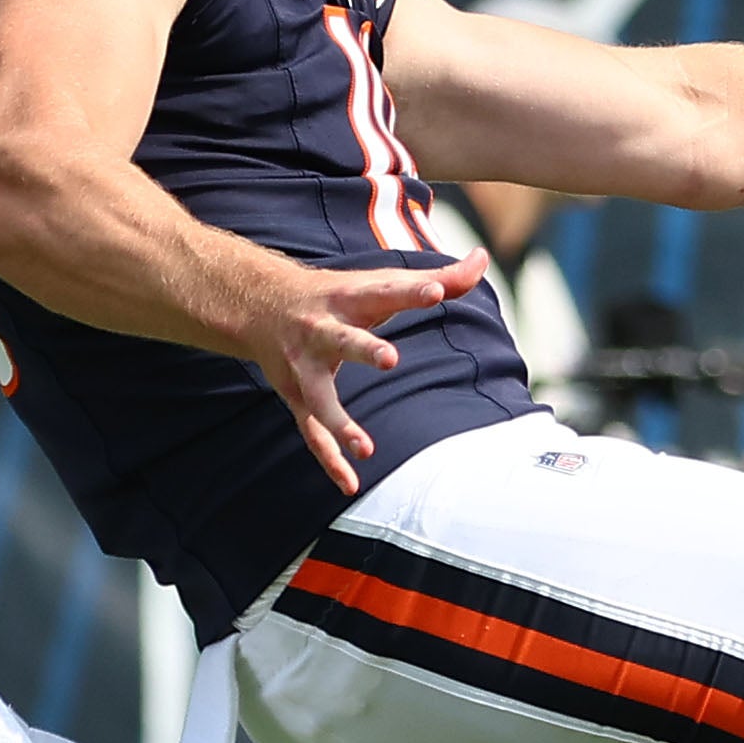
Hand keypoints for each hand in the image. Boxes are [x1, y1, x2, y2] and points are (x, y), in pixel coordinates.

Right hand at [243, 246, 491, 489]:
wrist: (261, 303)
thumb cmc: (339, 294)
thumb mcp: (383, 281)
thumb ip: (439, 277)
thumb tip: (482, 259)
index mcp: (350, 299)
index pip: (386, 292)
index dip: (412, 291)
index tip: (436, 290)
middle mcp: (322, 331)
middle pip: (344, 340)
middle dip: (364, 349)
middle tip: (389, 358)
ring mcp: (306, 369)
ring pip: (319, 398)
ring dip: (338, 423)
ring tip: (365, 448)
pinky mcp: (297, 397)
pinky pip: (310, 433)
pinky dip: (328, 460)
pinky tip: (351, 484)